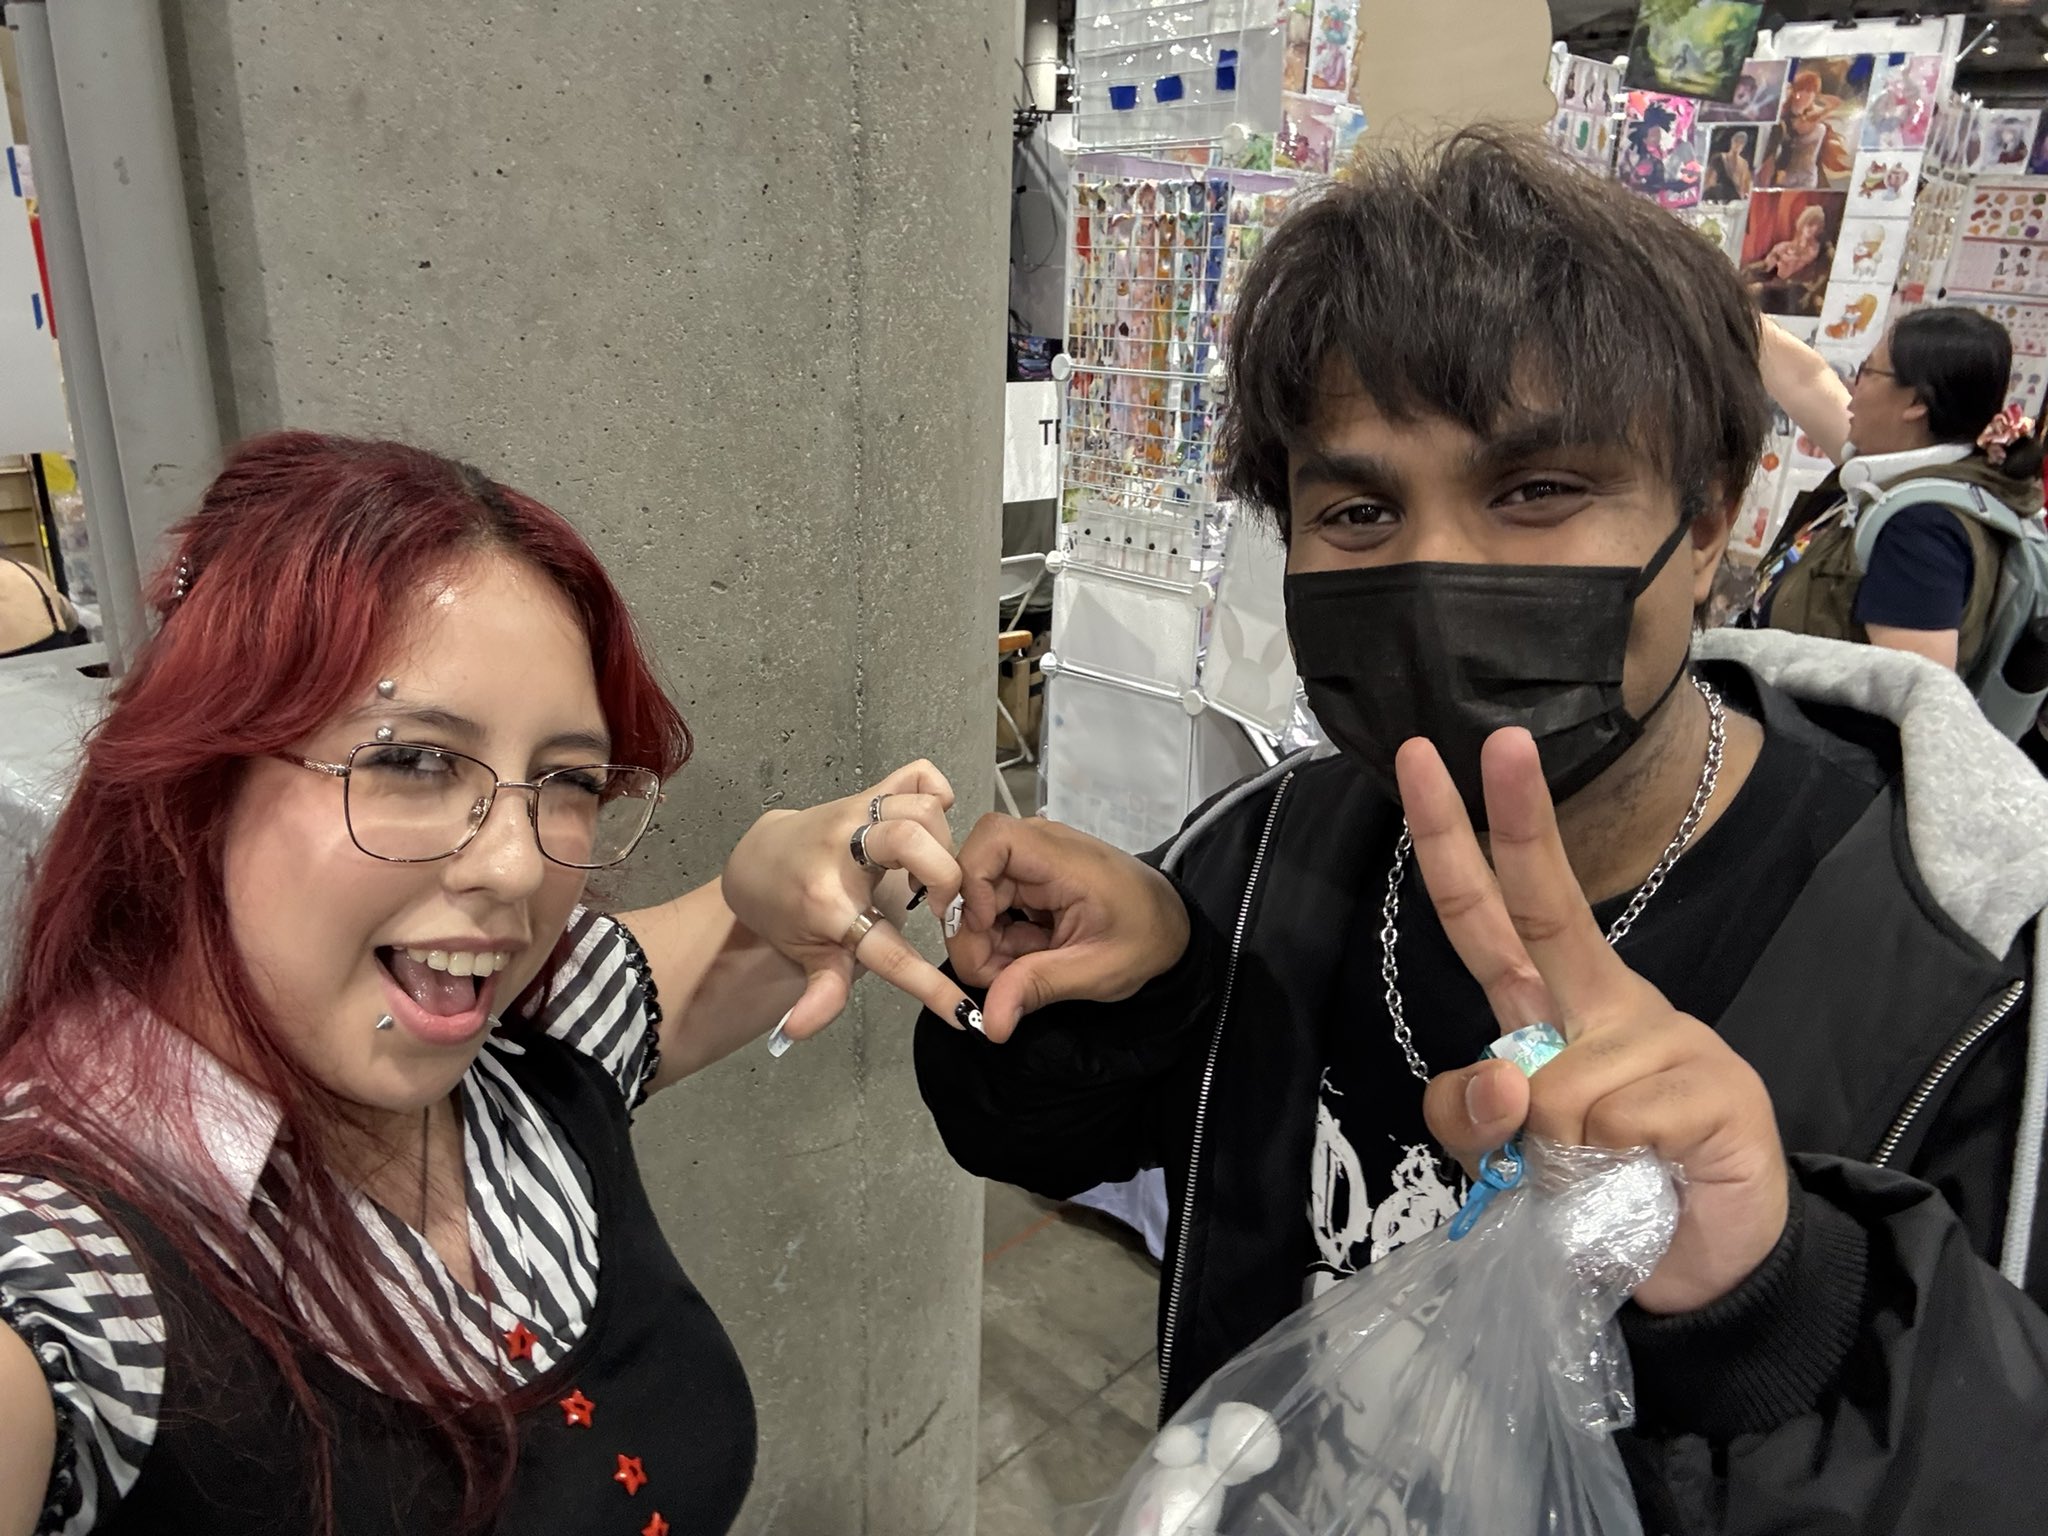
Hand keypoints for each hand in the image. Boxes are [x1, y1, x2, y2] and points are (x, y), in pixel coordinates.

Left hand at [722, 760, 972, 1042]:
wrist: (753, 862)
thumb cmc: (784, 913)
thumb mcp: (804, 957)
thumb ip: (818, 993)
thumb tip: (798, 1034)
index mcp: (828, 904)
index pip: (888, 950)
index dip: (928, 985)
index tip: (962, 1012)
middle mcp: (841, 851)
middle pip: (912, 840)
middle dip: (946, 877)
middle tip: (942, 906)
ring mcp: (853, 815)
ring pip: (919, 806)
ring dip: (943, 841)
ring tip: (934, 871)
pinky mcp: (865, 794)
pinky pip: (913, 773)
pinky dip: (936, 787)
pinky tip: (940, 813)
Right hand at [947, 814, 1189, 1042]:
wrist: (1169, 927)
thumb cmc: (1145, 938)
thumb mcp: (1095, 970)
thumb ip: (1038, 987)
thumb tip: (991, 1024)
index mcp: (1063, 859)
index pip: (991, 839)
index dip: (972, 882)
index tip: (985, 928)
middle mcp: (1039, 850)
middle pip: (972, 881)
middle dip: (978, 937)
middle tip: (1005, 979)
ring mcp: (1030, 866)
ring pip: (976, 902)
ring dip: (990, 945)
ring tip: (1026, 972)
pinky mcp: (1027, 884)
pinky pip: (992, 910)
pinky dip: (1001, 942)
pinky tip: (1030, 959)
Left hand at [1400, 730, 1789, 1314]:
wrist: (1700, 1271)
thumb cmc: (1598, 1199)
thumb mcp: (1501, 1160)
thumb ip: (1469, 1118)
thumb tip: (1504, 1076)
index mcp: (1552, 1009)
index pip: (1490, 917)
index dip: (1454, 844)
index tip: (1420, 760)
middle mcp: (1608, 1004)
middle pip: (1548, 907)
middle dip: (1519, 819)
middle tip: (1499, 740)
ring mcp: (1670, 1037)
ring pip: (1561, 1081)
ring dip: (1562, 1151)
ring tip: (1609, 1175)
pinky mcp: (1722, 1087)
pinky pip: (1620, 1120)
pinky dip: (1616, 1166)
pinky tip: (1658, 1170)